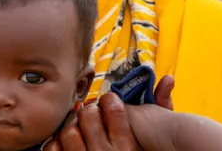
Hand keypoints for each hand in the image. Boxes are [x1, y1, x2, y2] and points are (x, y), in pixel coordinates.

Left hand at [42, 75, 174, 150]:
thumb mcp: (148, 142)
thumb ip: (160, 109)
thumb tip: (168, 78)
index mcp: (127, 146)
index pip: (114, 107)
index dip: (108, 100)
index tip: (108, 103)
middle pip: (88, 115)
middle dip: (88, 110)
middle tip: (90, 113)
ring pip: (69, 130)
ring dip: (71, 124)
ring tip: (77, 126)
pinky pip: (53, 148)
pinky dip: (56, 141)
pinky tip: (64, 140)